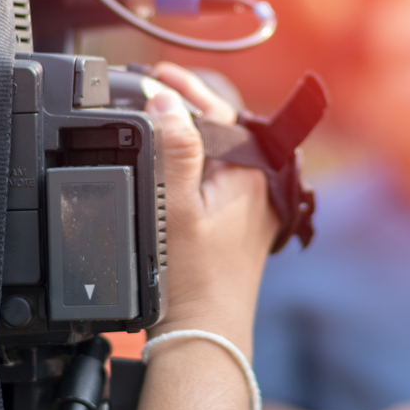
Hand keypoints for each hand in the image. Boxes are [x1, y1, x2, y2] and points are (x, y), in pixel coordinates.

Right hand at [144, 62, 278, 358]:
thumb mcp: (175, 206)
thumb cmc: (192, 279)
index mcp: (250, 172)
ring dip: (190, 132)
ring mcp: (252, 205)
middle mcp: (259, 185)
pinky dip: (195, 161)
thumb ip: (175, 148)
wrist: (204, 334)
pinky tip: (172, 164)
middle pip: (222, 127)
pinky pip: (218, 175)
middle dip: (187, 105)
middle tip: (150, 89)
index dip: (185, 88)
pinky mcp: (241, 223)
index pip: (219, 110)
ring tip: (157, 118)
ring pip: (219, 151)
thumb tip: (166, 100)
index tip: (155, 75)